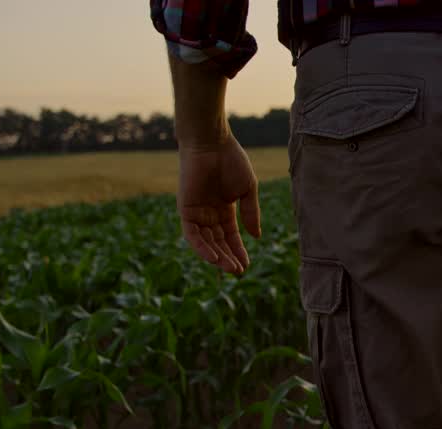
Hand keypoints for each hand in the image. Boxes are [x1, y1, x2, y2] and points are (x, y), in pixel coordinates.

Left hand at [177, 135, 259, 275]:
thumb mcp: (247, 190)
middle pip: (218, 242)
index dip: (238, 250)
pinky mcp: (185, 209)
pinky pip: (192, 234)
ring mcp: (196, 212)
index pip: (231, 236)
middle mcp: (208, 213)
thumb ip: (250, 213)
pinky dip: (201, 247)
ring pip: (205, 242)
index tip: (247, 265)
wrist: (212, 143)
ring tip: (229, 268)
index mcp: (224, 209)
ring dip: (216, 256)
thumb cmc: (232, 161)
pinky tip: (213, 257)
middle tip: (238, 272)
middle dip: (228, 257)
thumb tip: (257, 237)